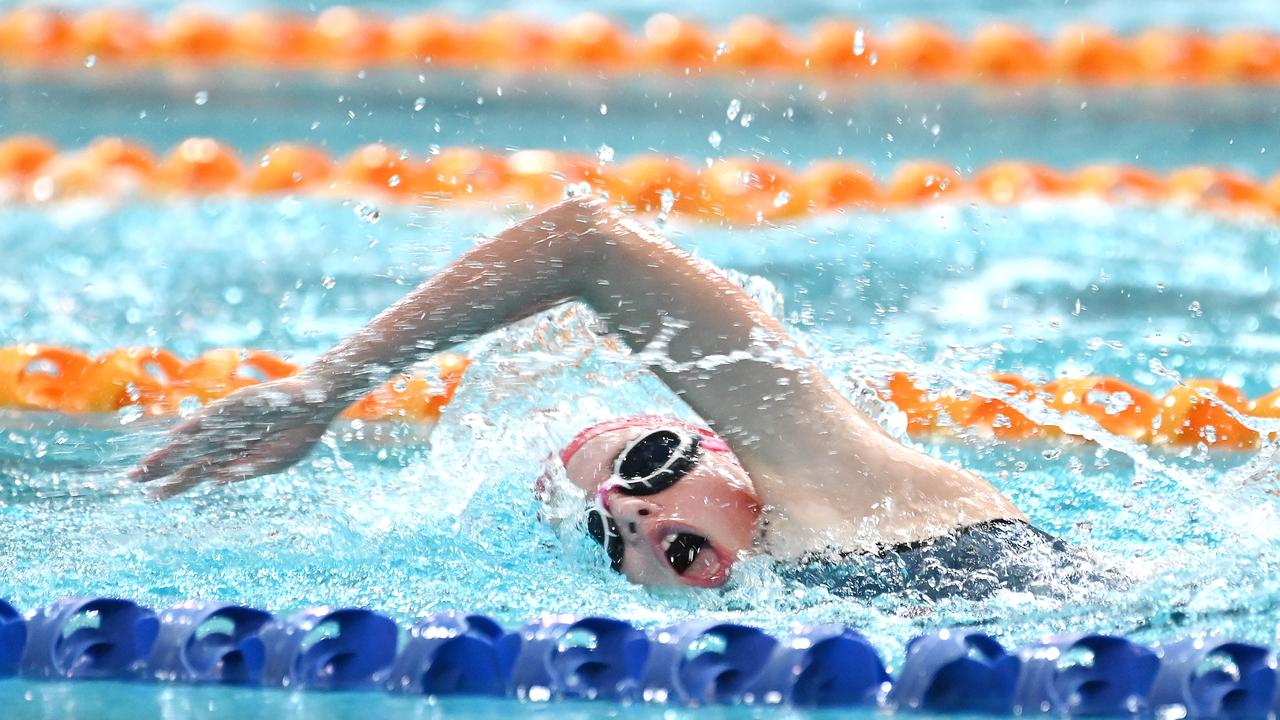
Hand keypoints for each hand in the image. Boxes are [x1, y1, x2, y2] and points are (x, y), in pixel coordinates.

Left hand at [131, 374, 337, 498]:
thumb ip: (247, 470)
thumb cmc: (300, 433)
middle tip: (131, 480)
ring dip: (169, 450)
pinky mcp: (237, 403)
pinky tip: (176, 436)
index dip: (175, 483)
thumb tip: (215, 480)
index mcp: (233, 456)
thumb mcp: (276, 461)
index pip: (196, 471)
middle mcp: (225, 439)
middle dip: (160, 468)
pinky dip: (195, 426)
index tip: (152, 496)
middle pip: (186, 456)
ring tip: (144, 465)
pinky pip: (213, 416)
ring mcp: (229, 421)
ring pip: (192, 438)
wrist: (318, 403)